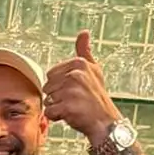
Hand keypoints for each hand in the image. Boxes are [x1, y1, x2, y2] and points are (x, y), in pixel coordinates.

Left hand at [41, 31, 120, 149]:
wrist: (106, 122)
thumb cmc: (96, 96)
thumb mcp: (94, 70)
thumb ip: (85, 51)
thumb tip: (84, 32)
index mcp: (79, 63)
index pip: (51, 74)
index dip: (60, 85)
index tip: (76, 89)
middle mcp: (76, 74)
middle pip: (47, 87)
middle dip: (57, 96)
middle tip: (75, 100)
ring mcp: (72, 90)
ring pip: (48, 100)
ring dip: (57, 107)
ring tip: (74, 107)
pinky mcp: (68, 107)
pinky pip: (49, 112)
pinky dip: (57, 117)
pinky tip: (71, 115)